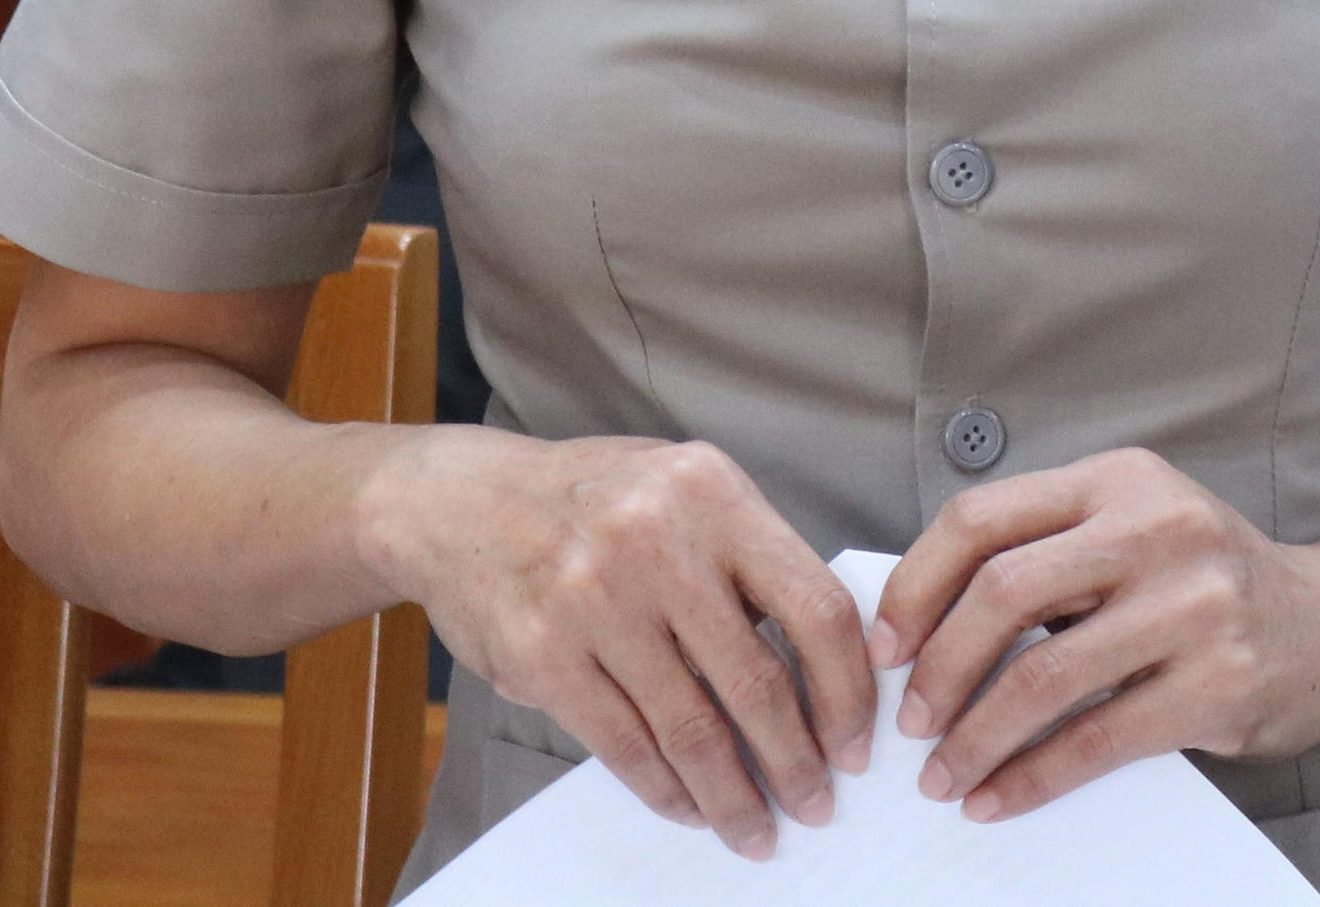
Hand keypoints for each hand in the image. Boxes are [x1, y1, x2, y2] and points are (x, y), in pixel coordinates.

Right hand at [377, 429, 872, 857]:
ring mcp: (595, 597)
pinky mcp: (543, 653)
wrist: (462, 502)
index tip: (857, 742)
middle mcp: (658, 539)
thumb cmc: (593, 501)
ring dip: (732, 795)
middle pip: (755, 679)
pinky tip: (689, 807)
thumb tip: (826, 668)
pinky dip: (665, 789)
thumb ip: (750, 561)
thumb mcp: (684, 491)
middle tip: (816, 804)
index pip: (813, 606)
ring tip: (755, 828)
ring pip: (690, 727)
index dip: (845, 690)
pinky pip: (624, 744)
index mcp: (712, 492)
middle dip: (796, 761)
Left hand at [868, 450, 1319, 821]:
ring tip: (943, 773)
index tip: (885, 646)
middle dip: (938, 667)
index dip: (918, 585)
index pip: (984, 517)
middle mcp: (1158, 528)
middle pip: (1002, 592)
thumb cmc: (1210, 581)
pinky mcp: (1219, 684)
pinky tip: (997, 798)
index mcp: (1120, 479)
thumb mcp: (1136, 528)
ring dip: (976, 735)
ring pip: (1045, 675)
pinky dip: (1032, 776)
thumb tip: (922, 622)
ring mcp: (1195, 605)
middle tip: (909, 718)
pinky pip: (1097, 738)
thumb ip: (1051, 552)